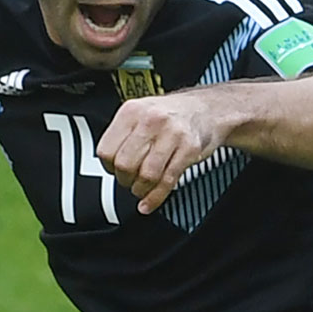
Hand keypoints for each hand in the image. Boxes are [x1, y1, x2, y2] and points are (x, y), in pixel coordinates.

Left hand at [97, 91, 228, 215]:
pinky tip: (150, 202)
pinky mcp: (189, 149)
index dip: (108, 167)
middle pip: (125, 164)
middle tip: (129, 181)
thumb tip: (109, 164)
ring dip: (141, 190)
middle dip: (125, 180)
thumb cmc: (171, 115)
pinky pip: (167, 181)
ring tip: (142, 189)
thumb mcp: (141, 115)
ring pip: (146, 175)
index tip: (114, 171)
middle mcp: (151, 120)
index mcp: (131, 111)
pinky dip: (156, 197)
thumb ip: (124, 136)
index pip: (106, 150)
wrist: (206, 109)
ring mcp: (172, 134)